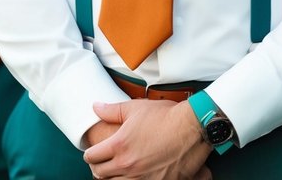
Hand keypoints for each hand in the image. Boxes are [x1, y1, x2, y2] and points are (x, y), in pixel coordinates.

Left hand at [82, 99, 211, 179]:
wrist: (191, 129)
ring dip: (111, 178)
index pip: (93, 156)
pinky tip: (131, 177)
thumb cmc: (166, 117)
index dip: (90, 153)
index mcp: (119, 145)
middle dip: (97, 168)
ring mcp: (141, 179)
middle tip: (100, 163)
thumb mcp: (136, 108)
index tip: (92, 152)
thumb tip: (96, 107)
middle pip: (100, 174)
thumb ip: (112, 110)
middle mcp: (127, 165)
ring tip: (114, 172)